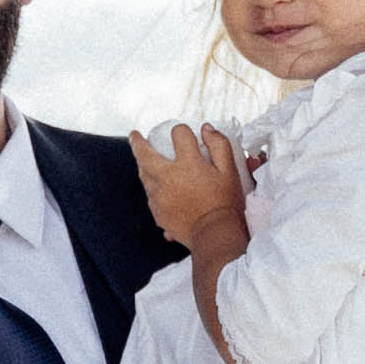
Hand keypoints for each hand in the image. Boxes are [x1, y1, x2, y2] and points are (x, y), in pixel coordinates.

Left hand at [129, 121, 253, 272]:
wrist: (214, 235)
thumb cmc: (225, 203)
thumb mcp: (230, 171)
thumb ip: (219, 145)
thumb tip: (206, 129)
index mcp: (187, 164)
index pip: (178, 134)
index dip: (182, 131)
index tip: (185, 134)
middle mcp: (167, 178)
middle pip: (144, 153)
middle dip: (138, 141)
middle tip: (135, 135)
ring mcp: (158, 196)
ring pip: (143, 174)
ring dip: (142, 163)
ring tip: (143, 158)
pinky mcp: (157, 212)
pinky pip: (150, 194)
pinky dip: (151, 185)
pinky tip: (157, 185)